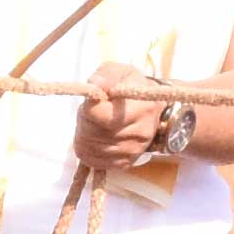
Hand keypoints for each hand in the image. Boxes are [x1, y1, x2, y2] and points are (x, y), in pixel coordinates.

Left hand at [71, 78, 186, 173]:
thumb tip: (95, 84)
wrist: (149, 106)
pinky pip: (97, 161)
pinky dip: (89, 151)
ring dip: (84, 136)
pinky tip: (95, 138)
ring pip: (92, 149)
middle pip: (93, 134)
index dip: (88, 108)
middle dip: (84, 122)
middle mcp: (141, 131)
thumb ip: (106, 75)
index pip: (100, 115)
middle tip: (90, 114)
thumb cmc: (130, 86)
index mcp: (141, 106)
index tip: (92, 101)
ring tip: (94, 124)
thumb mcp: (120, 72)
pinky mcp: (128, 161)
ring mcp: (135, 149)